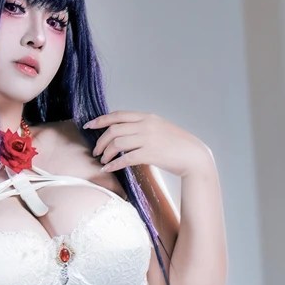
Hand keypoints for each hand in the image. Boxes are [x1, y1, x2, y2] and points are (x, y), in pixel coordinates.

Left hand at [84, 112, 212, 178]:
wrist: (194, 156)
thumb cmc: (177, 145)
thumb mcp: (161, 128)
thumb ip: (144, 127)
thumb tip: (125, 132)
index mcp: (147, 117)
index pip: (118, 115)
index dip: (100, 120)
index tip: (89, 126)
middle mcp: (146, 125)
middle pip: (113, 130)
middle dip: (100, 141)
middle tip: (96, 151)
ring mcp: (148, 139)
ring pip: (117, 143)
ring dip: (106, 153)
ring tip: (103, 161)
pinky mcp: (150, 154)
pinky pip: (125, 158)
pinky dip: (114, 164)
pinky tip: (108, 169)